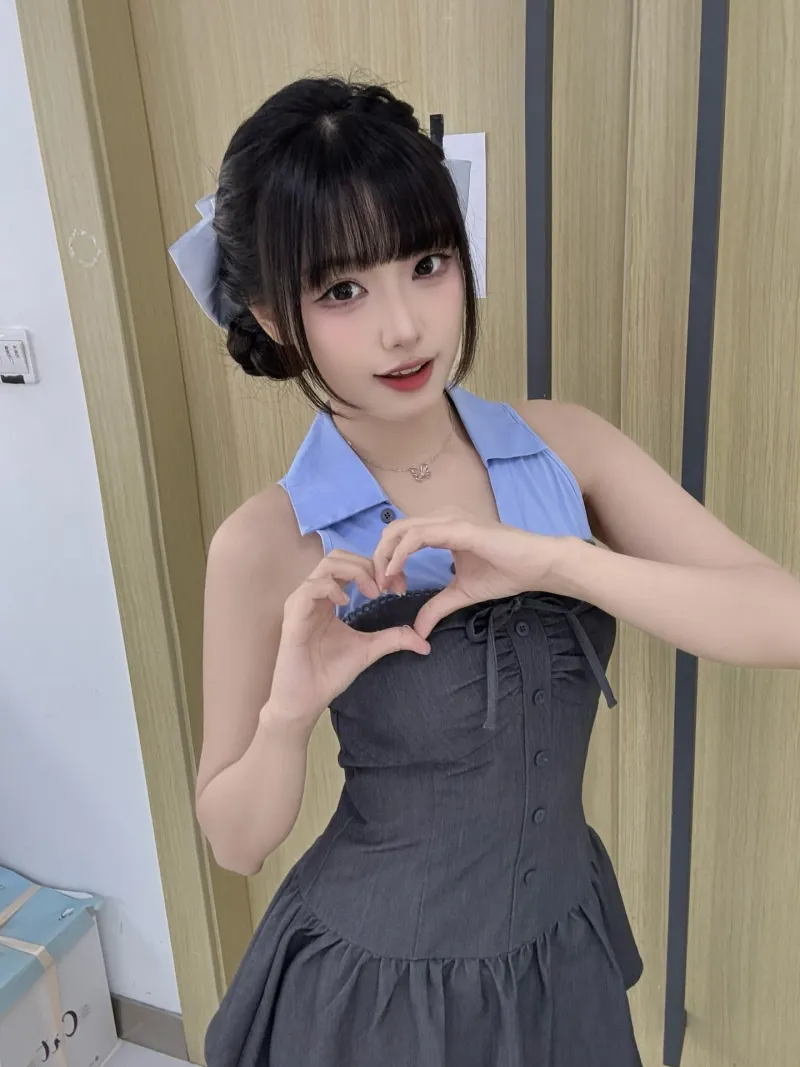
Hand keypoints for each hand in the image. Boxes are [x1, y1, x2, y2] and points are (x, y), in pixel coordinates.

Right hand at [265, 550, 430, 731]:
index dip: (377, 568)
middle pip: (339, 556)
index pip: (351, 565)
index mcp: (329, 597)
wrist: (306, 699)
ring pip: (326, 565)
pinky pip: (311, 588)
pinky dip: (331, 587)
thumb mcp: (369, 650)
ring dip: (355, 572)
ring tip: (373, 592)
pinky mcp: (293, 615)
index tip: (399, 587)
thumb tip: (424, 641)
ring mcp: (302, 602)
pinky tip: (345, 601)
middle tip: (388, 586)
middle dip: (368, 564)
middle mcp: (314, 594)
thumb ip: (393, 638)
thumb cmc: (330, 672)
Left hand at [373, 508, 564, 639]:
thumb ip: (437, 607)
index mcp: (442, 528)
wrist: (537, 566)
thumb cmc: (506, 572)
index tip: (391, 589)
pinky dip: (400, 554)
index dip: (388, 562)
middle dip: (380, 559)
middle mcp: (442, 518)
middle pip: (393, 531)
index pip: (401, 537)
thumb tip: (417, 631)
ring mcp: (449, 520)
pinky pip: (417, 536)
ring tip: (386, 583)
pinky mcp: (458, 528)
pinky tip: (395, 573)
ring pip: (400, 530)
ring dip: (386, 557)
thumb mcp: (461, 593)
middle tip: (381, 588)